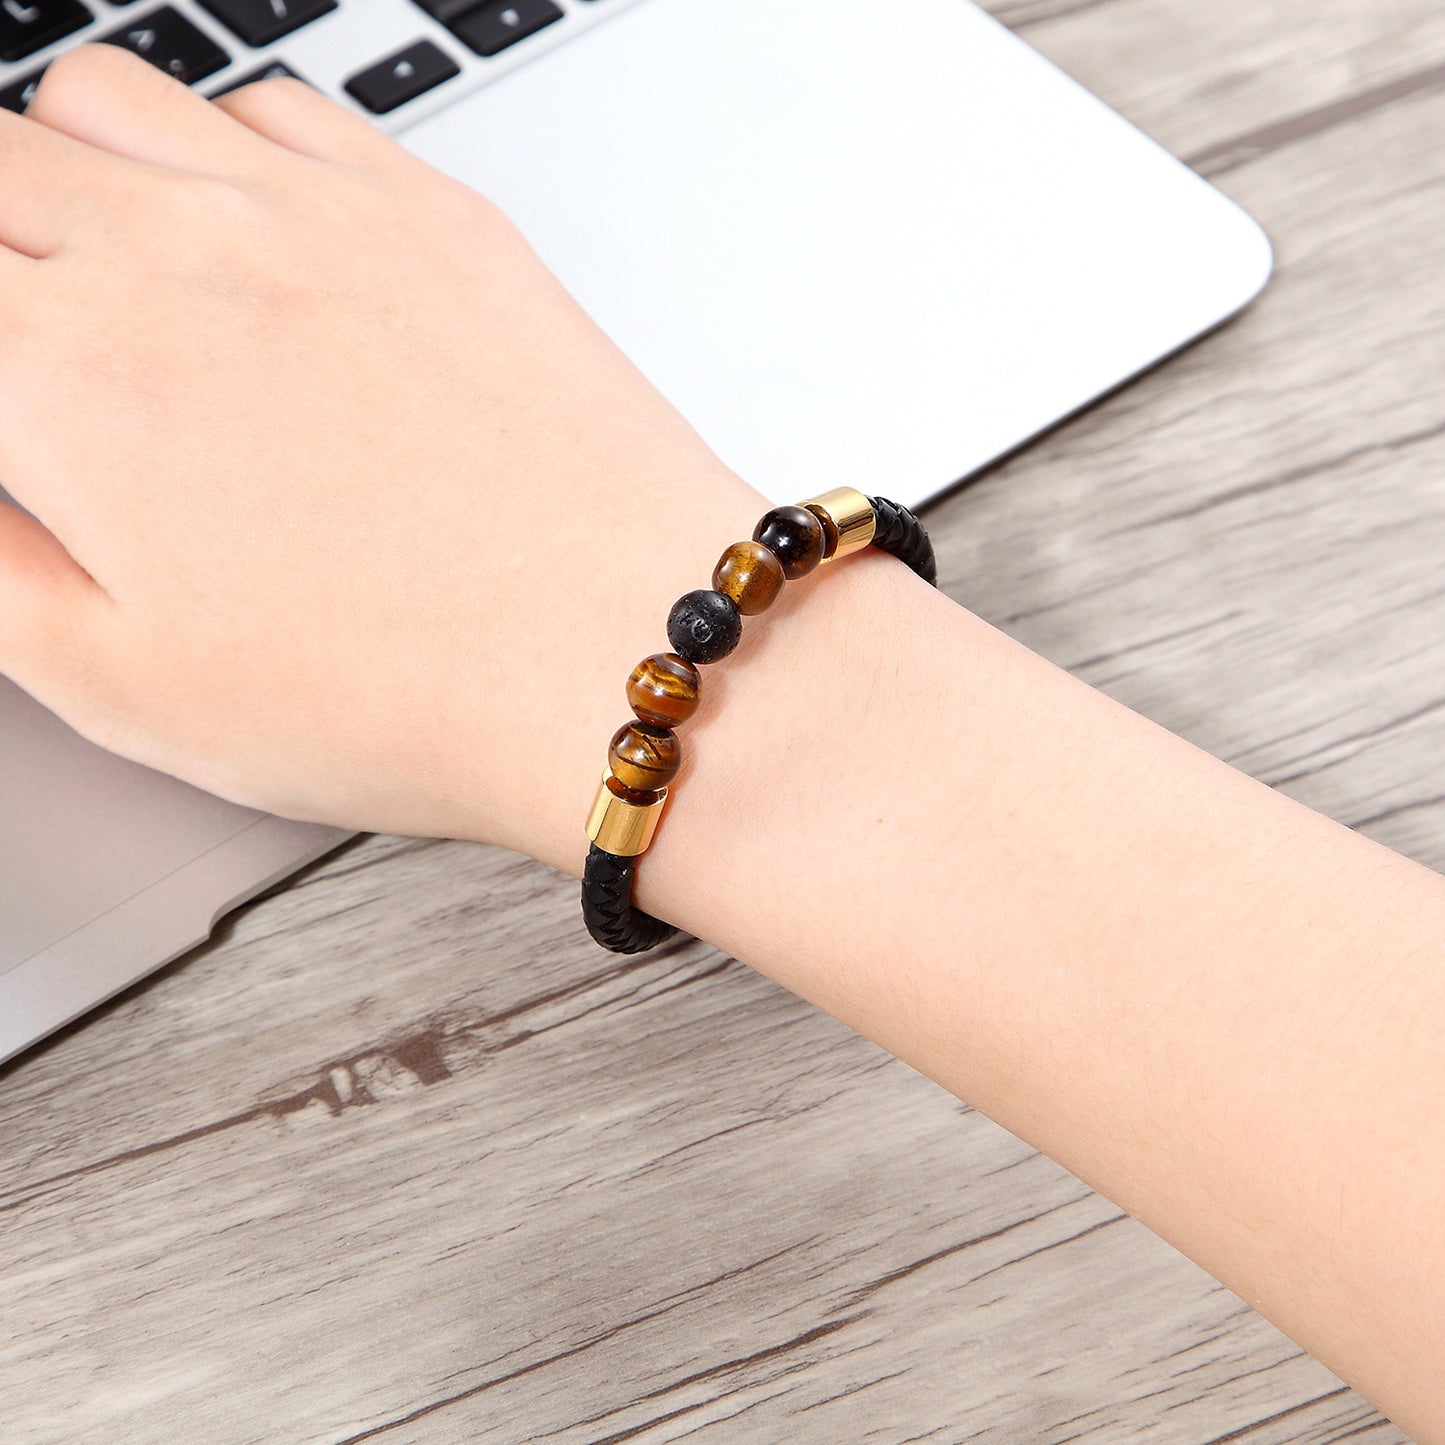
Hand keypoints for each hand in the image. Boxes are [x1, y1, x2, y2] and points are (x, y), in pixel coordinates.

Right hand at [0, 45, 771, 867]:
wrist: (620, 652)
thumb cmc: (406, 692)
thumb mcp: (130, 689)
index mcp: (70, 380)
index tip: (19, 398)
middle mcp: (178, 257)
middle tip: (42, 343)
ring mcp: (314, 214)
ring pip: (111, 104)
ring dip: (77, 172)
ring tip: (117, 275)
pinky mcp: (430, 213)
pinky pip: (274, 108)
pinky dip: (223, 149)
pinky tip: (250, 237)